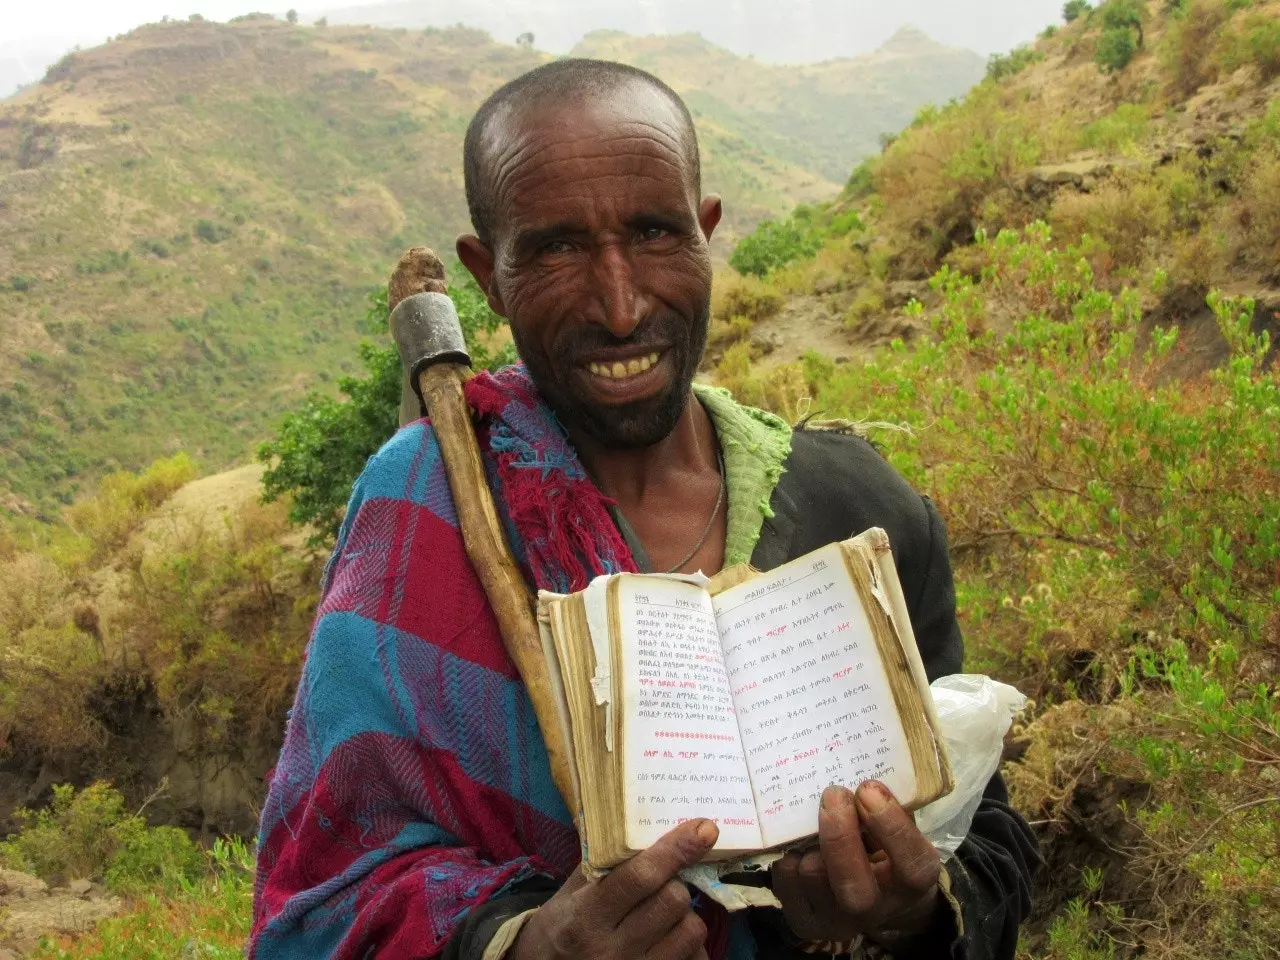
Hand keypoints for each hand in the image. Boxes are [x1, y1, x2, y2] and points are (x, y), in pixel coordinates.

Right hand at [510, 818, 718, 959]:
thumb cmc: (561, 927)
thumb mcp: (570, 892)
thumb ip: (605, 861)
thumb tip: (646, 822)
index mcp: (586, 917)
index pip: (640, 877)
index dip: (675, 849)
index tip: (704, 828)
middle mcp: (611, 950)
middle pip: (673, 901)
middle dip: (675, 883)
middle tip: (663, 883)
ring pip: (691, 931)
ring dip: (685, 914)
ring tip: (665, 913)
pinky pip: (696, 958)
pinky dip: (691, 944)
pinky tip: (670, 938)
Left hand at [772, 782, 943, 948]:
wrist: (875, 894)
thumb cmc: (885, 845)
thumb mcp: (898, 824)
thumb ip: (885, 804)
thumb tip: (856, 774)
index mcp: (912, 882)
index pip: (911, 864)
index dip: (890, 825)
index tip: (868, 788)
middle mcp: (877, 910)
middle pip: (853, 885)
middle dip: (838, 834)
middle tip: (833, 793)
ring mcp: (839, 922)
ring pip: (813, 875)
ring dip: (810, 842)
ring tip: (815, 824)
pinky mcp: (806, 924)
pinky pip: (785, 883)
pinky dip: (788, 857)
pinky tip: (800, 847)